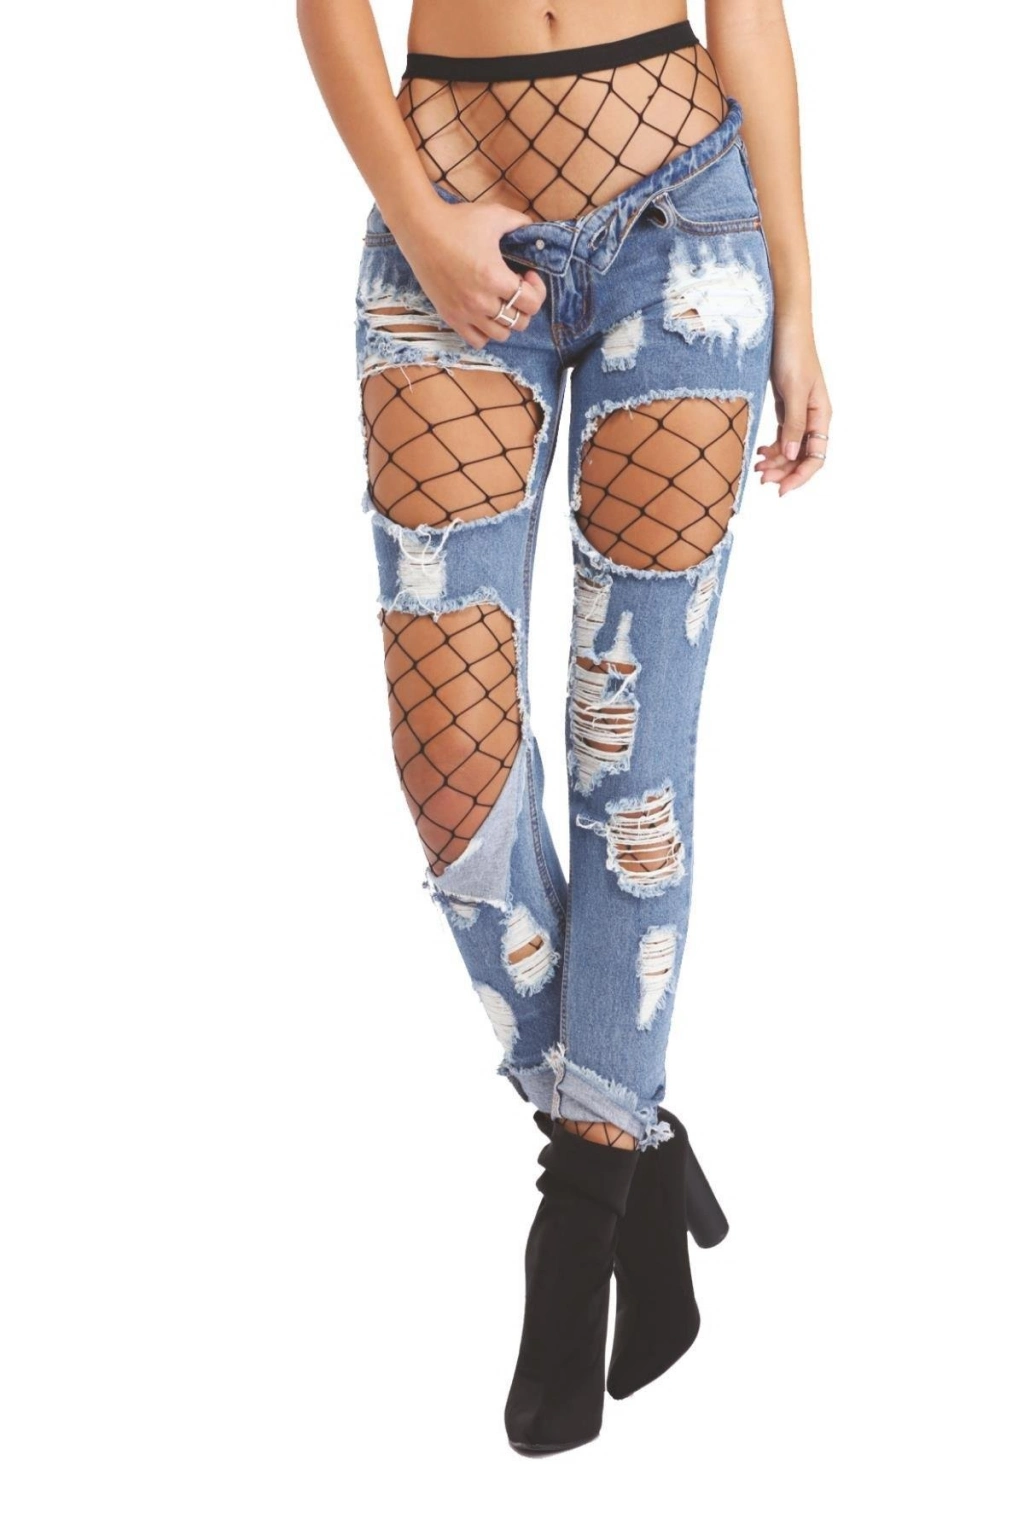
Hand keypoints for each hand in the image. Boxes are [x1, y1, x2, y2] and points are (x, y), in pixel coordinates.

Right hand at [391, 198, 547, 348]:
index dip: (537, 290)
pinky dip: (486, 333)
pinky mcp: (450, 316)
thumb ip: (520, 222)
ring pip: (500, 335)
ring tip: (500, 302)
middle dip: (524, 306)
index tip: (527, 275)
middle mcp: (481, 301)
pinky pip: (476, 341)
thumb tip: (532, 228)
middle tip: (515, 288)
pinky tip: (484, 314)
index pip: (532, 303)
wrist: (421, 229)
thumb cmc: (458, 221)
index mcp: (495, 278)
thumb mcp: (495, 215)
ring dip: (507, 320)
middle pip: (519, 322)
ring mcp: (465, 312)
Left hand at [754, 315, 831, 496]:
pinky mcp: (786, 406)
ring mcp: (799, 412)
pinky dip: (772, 447)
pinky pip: (782, 435)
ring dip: (776, 461)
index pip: (816, 456)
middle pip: (802, 456)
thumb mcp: (793, 390)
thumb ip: (793, 423)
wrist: (783, 325)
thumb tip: (790, 455)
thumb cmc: (793, 353)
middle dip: (784, 471)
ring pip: (791, 448)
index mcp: (821, 414)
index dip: (801, 477)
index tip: (781, 490)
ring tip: (757, 468)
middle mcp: (813, 416)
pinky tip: (760, 452)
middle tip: (761, 478)